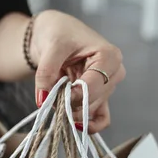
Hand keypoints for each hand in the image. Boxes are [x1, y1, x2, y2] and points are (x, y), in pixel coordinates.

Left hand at [30, 10, 125, 133]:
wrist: (56, 34)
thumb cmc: (59, 33)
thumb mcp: (50, 46)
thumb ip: (46, 72)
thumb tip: (43, 99)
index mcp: (109, 57)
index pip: (92, 87)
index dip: (71, 96)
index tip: (53, 95)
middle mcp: (114, 74)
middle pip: (91, 102)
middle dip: (68, 104)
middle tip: (49, 96)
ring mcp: (108, 88)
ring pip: (91, 112)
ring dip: (70, 111)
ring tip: (54, 98)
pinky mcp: (100, 98)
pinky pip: (100, 119)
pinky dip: (86, 125)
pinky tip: (73, 125)